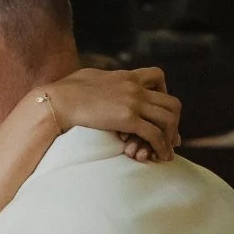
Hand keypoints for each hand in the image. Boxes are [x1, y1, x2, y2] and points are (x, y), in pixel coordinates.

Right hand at [52, 59, 180, 161]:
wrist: (60, 100)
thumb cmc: (66, 92)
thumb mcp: (89, 79)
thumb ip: (100, 82)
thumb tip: (94, 84)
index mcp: (126, 76)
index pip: (158, 76)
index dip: (164, 94)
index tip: (158, 113)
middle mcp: (135, 87)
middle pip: (171, 101)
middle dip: (174, 122)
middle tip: (169, 138)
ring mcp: (133, 102)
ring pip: (168, 118)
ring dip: (170, 137)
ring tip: (166, 152)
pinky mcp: (128, 118)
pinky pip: (155, 134)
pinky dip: (161, 147)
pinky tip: (159, 157)